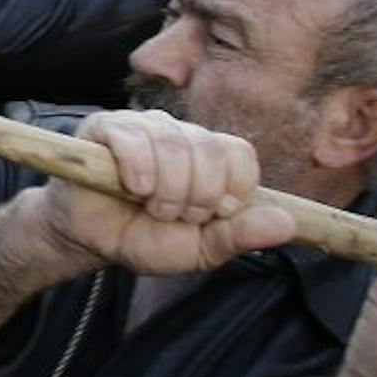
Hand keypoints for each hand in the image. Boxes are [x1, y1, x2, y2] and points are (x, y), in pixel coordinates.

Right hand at [29, 109, 293, 278]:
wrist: (88, 240)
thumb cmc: (143, 238)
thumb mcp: (198, 249)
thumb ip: (240, 236)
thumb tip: (288, 224)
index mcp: (209, 157)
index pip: (240, 154)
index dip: (233, 188)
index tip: (214, 215)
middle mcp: (181, 134)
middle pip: (209, 149)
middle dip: (196, 196)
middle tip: (174, 217)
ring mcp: (144, 126)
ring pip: (174, 143)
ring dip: (166, 189)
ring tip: (149, 207)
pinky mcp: (106, 127)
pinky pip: (134, 136)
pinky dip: (138, 168)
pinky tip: (134, 189)